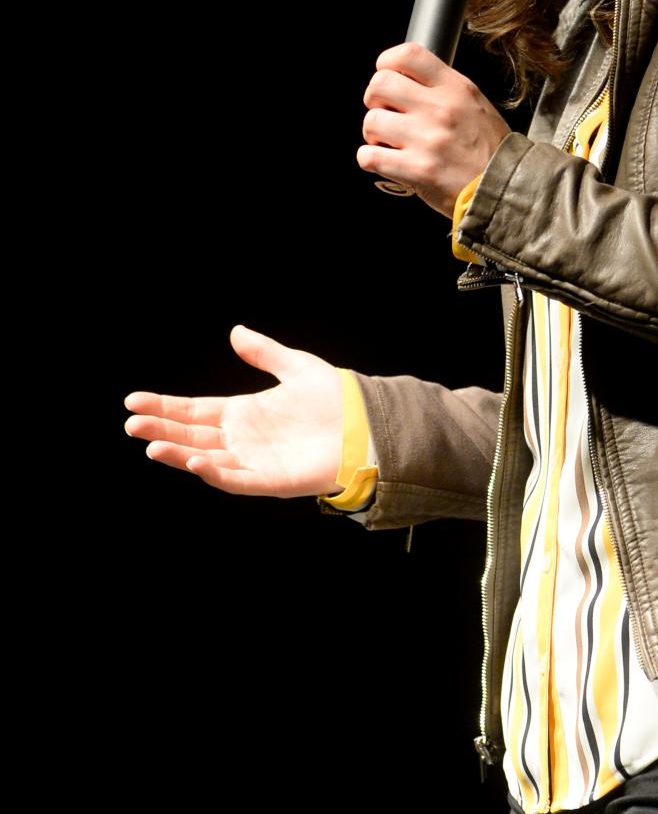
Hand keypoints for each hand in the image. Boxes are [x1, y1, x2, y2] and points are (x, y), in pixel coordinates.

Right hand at [124, 325, 344, 497]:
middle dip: (161, 429)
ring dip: (179, 453)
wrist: (370, 425)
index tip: (134, 400)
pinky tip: (195, 462)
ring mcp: (255, 461)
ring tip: (151, 444)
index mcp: (244, 413)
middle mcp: (243, 439)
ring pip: (206, 459)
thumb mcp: (297, 367)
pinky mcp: (271, 480)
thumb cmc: (337, 399)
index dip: (164, 405)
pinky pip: (237, 479)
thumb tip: (235, 333)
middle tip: (131, 423)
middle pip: (192, 435)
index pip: (194, 410)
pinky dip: (215, 473)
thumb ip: (265, 353)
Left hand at [356, 42, 509, 216]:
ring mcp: (426, 139)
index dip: (387, 64)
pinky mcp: (415, 170)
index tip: (389, 78)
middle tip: (387, 113)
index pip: (407, 55)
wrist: (505, 189)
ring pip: (371, 121)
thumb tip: (407, 80)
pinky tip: (388, 161)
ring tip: (390, 142)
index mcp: (456, 88)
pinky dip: (371, 159)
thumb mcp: (476, 104)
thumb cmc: (490, 150)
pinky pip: (368, 156)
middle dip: (375, 100)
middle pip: (379, 84)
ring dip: (374, 134)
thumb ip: (444, 89)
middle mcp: (440, 109)